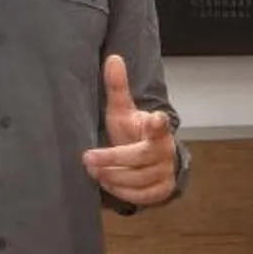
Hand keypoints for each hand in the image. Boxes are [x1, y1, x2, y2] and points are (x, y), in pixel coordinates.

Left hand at [81, 55, 179, 207]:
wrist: (153, 159)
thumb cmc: (133, 132)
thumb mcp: (124, 111)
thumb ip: (118, 87)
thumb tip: (113, 58)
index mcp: (157, 128)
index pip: (161, 125)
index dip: (158, 124)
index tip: (155, 119)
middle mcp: (165, 150)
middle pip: (139, 157)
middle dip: (111, 159)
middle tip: (87, 158)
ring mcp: (165, 171)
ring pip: (137, 179)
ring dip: (112, 176)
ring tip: (93, 171)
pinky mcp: (162, 190)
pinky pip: (141, 195)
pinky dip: (121, 191)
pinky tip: (107, 183)